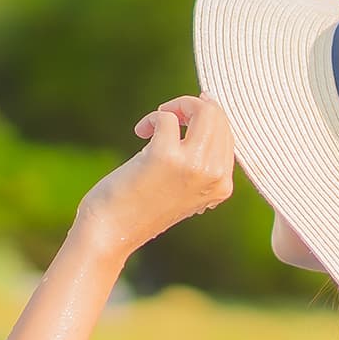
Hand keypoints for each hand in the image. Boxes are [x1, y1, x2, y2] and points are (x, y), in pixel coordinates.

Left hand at [76, 95, 235, 254]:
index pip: (227, 133)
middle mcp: (214, 175)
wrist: (112, 233)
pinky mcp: (165, 156)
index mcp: (222, 185)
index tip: (181, 118)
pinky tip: (140, 132)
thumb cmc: (141, 207)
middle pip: (218, 117)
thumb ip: (199, 160)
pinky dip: (153, 118)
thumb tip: (207, 106)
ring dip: (176, 107)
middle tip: (165, 118)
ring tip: (154, 124)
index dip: (204, 119)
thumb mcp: (182, 186)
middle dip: (191, 107)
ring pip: (203, 110)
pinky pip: (167, 117)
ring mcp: (193, 165)